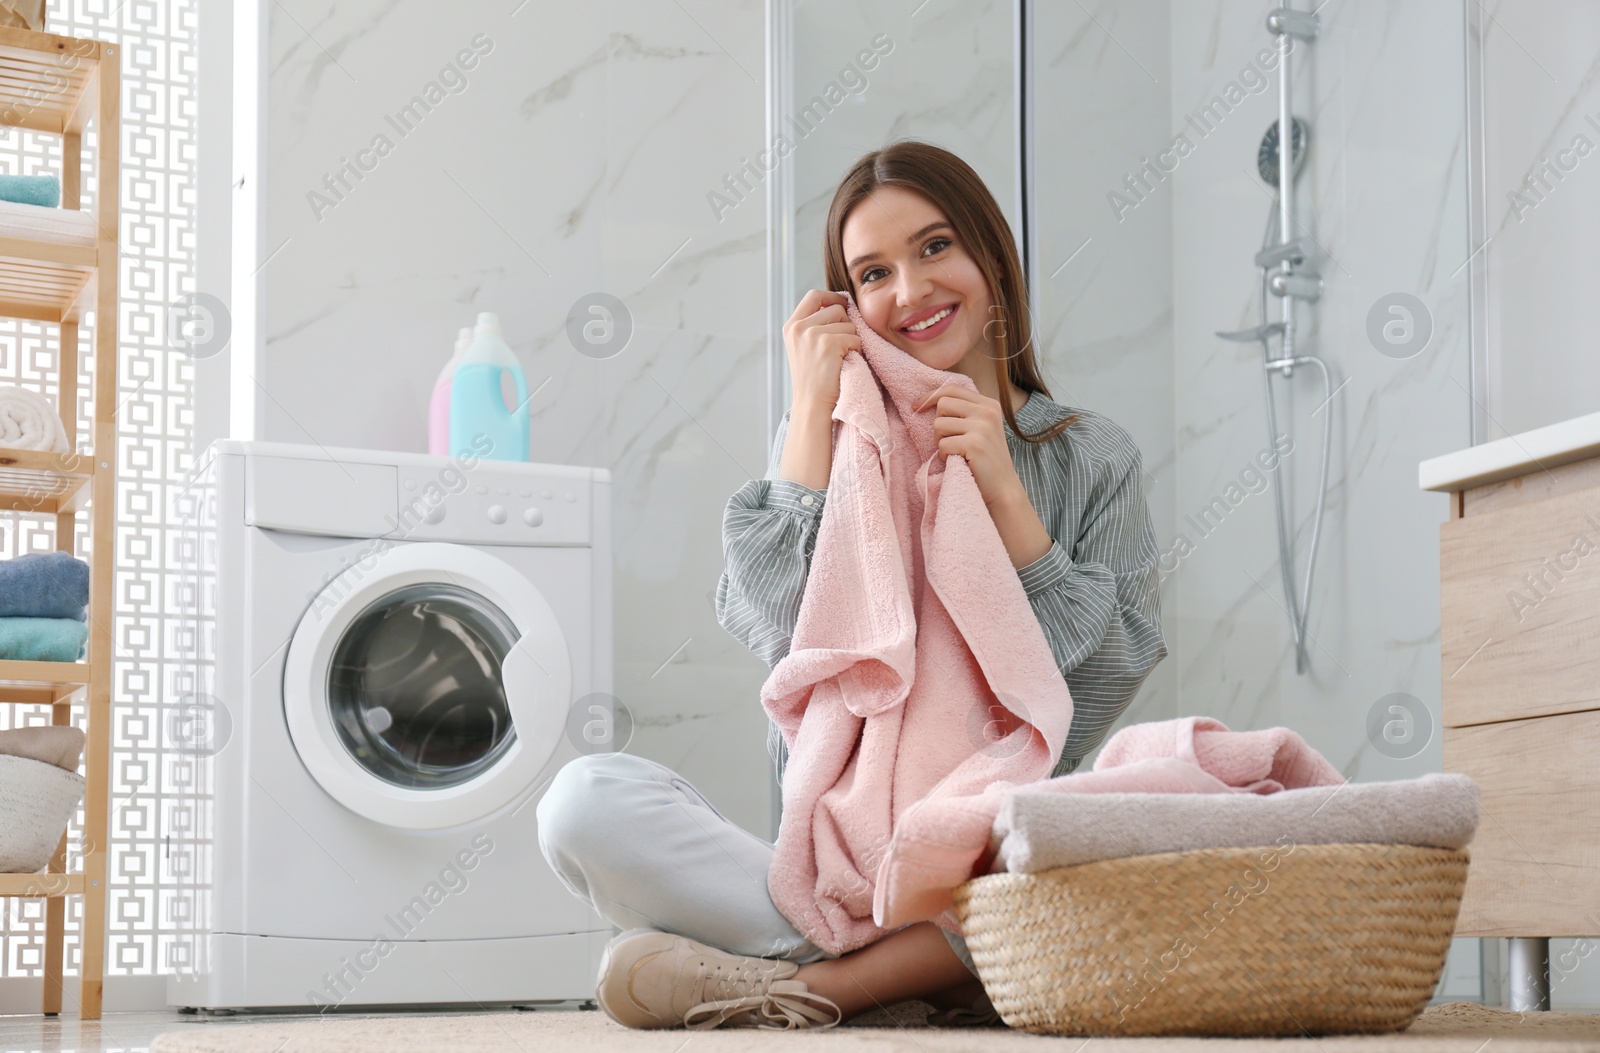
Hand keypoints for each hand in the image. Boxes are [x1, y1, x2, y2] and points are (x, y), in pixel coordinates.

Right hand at [783, 289, 857, 415]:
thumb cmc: (813, 378)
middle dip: (845, 324)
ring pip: (848, 323)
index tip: (842, 305)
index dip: (832, 296)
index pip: (814, 295)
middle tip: (841, 345)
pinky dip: (857, 349)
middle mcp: (799, 327)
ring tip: (841, 357)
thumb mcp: (803, 346)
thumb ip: (813, 325)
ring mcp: (812, 334)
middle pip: (835, 308)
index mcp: (791, 326)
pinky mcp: (829, 344)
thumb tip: (840, 304)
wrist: (812, 404)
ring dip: (851, 339)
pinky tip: (846, 362)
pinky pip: (855, 337)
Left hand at [913, 383, 1025, 508]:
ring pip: (939, 425)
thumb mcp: (981, 428)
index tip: (916, 407)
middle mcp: (987, 412)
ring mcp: (982, 427)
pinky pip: (942, 444)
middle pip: (942, 405)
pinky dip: (944, 456)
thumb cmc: (986, 459)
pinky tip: (957, 461)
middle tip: (949, 441)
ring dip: (940, 442)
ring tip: (955, 452)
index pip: (952, 389)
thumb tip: (929, 400)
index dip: (930, 396)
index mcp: (989, 404)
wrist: (1003, 488)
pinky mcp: (974, 444)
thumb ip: (964, 412)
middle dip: (938, 424)